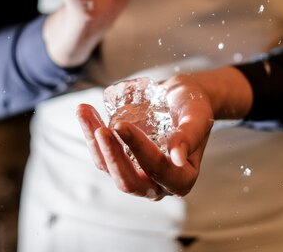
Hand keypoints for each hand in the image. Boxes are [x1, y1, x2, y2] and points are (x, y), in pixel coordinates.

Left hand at [76, 75, 214, 199]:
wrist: (181, 99)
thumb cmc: (194, 108)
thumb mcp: (197, 117)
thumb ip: (189, 136)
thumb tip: (177, 157)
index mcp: (182, 179)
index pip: (158, 169)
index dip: (138, 149)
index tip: (121, 124)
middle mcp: (158, 185)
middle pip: (128, 181)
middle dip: (111, 155)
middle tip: (101, 129)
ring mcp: (137, 176)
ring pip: (109, 168)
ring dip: (94, 142)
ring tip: (85, 112)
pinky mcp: (121, 163)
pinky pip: (102, 155)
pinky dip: (91, 134)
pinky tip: (86, 113)